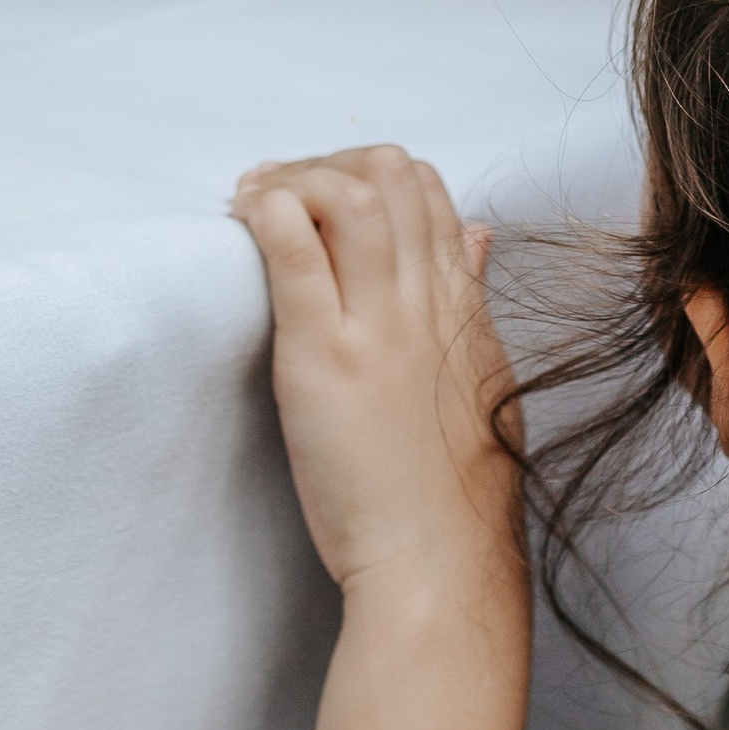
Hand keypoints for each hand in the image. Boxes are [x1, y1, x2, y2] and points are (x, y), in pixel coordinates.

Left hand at [232, 145, 523, 596]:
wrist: (441, 565)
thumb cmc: (456, 492)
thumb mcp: (484, 376)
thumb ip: (473, 299)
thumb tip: (476, 233)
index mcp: (463, 307)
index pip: (427, 190)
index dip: (367, 174)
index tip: (322, 198)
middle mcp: (428, 302)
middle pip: (388, 174)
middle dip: (326, 164)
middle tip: (279, 195)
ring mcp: (378, 326)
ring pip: (347, 194)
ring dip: (290, 179)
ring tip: (251, 204)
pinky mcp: (325, 357)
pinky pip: (296, 251)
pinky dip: (266, 213)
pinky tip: (244, 218)